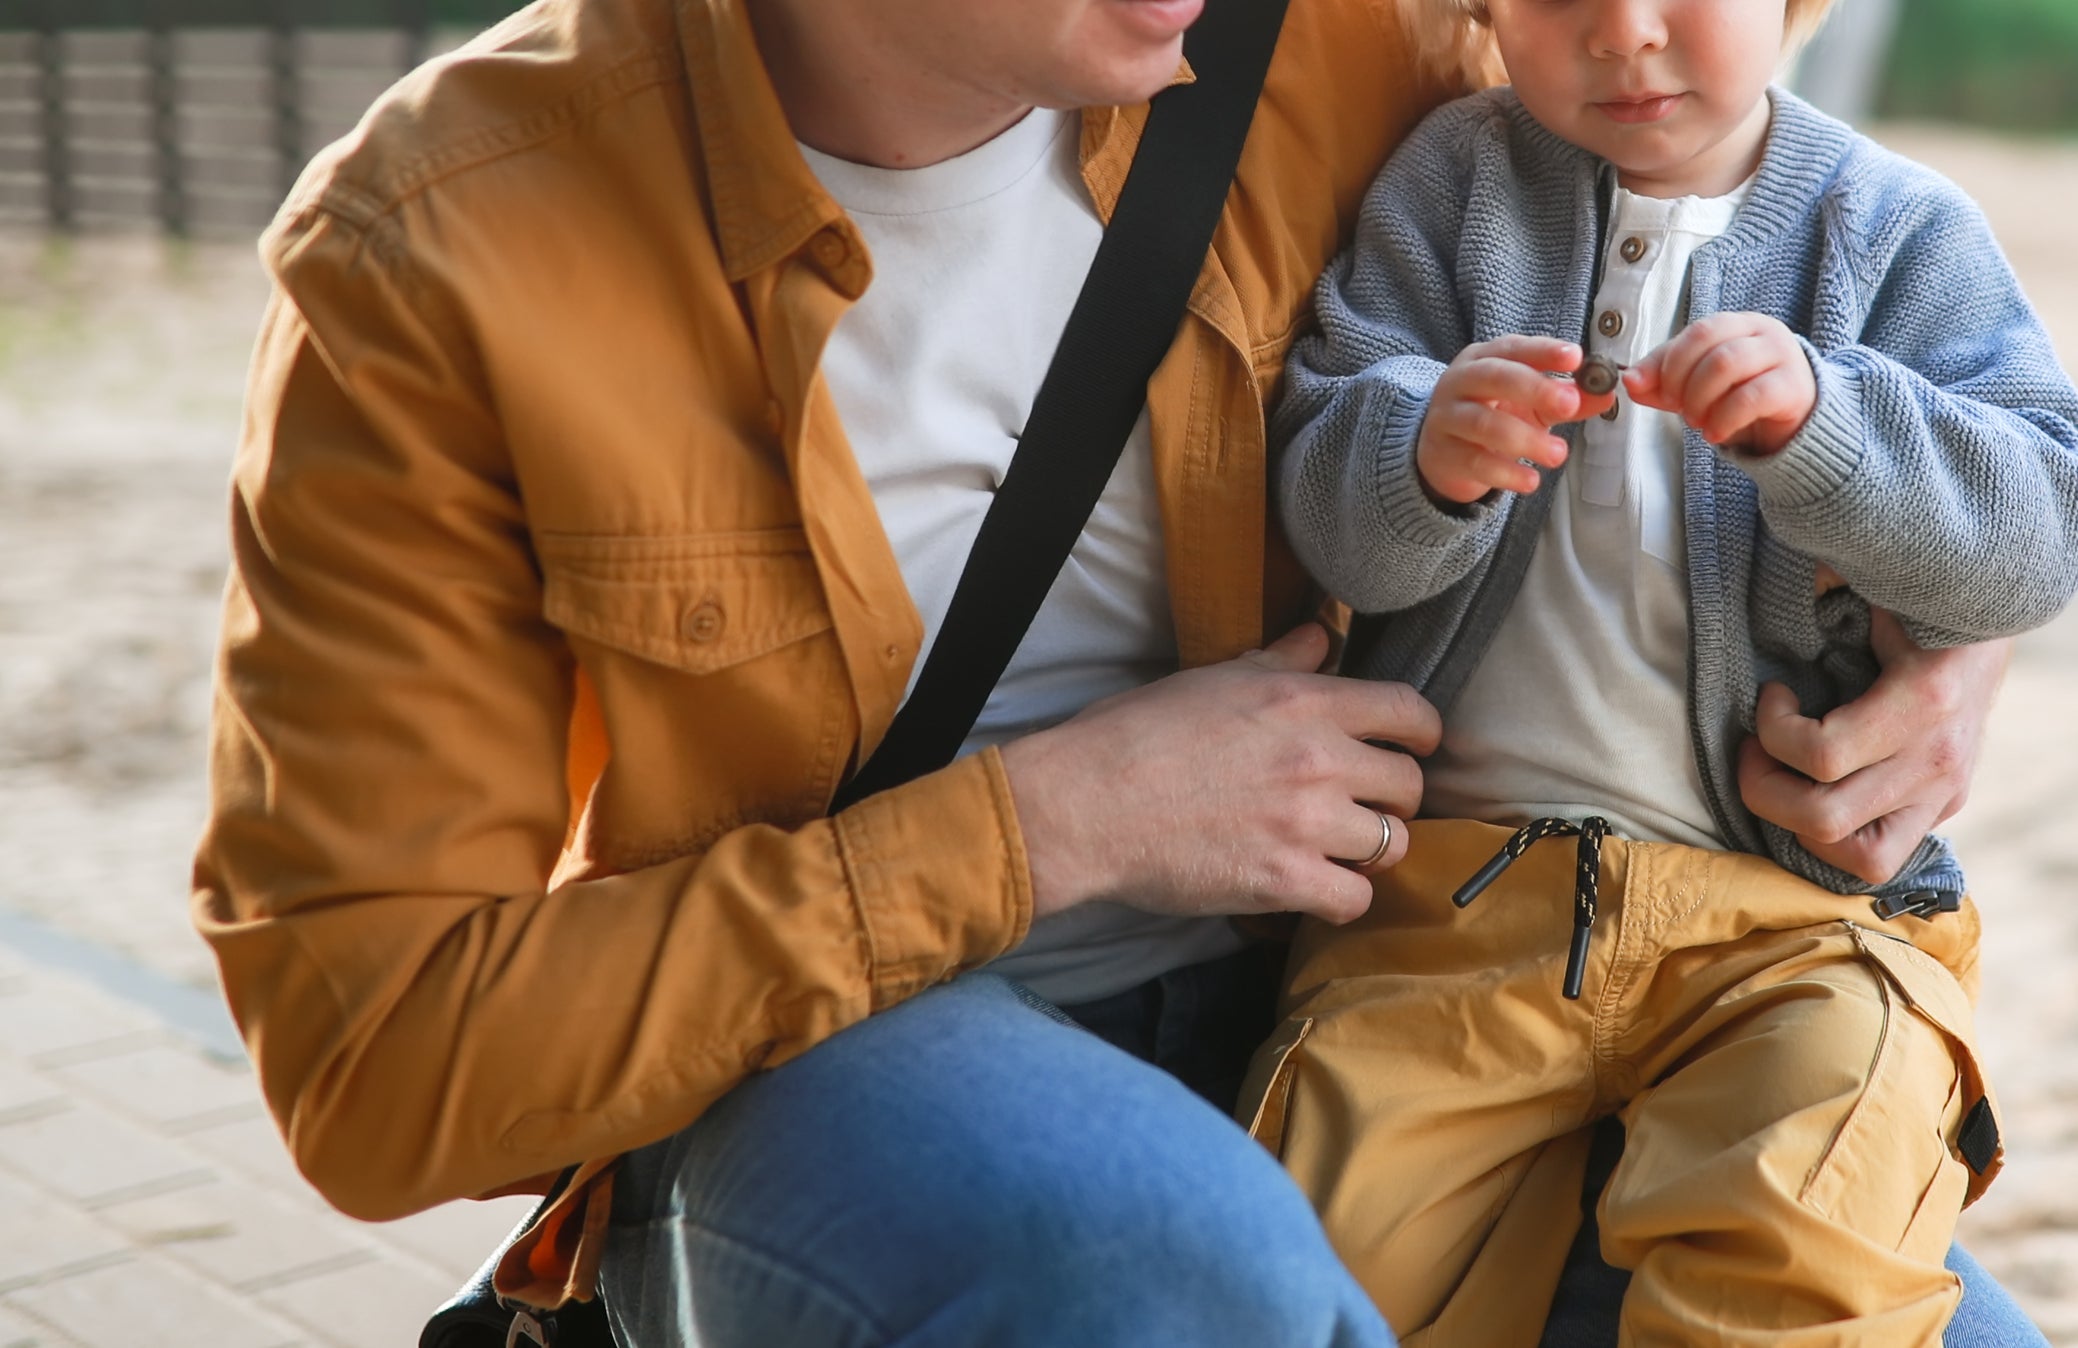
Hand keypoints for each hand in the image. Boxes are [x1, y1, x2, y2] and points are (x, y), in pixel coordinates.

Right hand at [998, 625, 1441, 925]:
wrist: (1087, 803)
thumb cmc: (1136, 734)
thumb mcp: (1214, 679)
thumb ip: (1281, 660)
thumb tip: (1323, 635)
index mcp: (1305, 701)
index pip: (1409, 712)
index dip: (1420, 734)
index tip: (1411, 747)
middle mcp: (1319, 759)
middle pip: (1409, 784)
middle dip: (1391, 797)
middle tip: (1361, 805)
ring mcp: (1307, 824)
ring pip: (1391, 844)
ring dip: (1368, 850)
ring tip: (1337, 849)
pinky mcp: (1285, 880)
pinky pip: (1354, 899)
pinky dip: (1341, 897)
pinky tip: (1315, 887)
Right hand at [1417, 337, 1613, 504]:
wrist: (1443, 452)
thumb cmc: (1492, 416)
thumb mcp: (1531, 403)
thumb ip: (1566, 398)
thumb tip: (1606, 394)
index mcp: (1484, 359)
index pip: (1513, 348)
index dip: (1543, 351)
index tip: (1575, 358)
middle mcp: (1460, 382)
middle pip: (1494, 377)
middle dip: (1535, 389)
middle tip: (1569, 404)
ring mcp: (1447, 418)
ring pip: (1483, 423)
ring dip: (1525, 439)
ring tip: (1557, 454)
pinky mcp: (1444, 454)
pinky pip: (1475, 462)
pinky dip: (1506, 473)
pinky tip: (1531, 481)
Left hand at [1627, 312, 1815, 454]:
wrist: (1791, 420)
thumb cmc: (1738, 394)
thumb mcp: (1694, 385)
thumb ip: (1661, 381)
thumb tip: (1629, 379)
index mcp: (1736, 323)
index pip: (1697, 331)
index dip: (1670, 363)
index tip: (1661, 392)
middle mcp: (1762, 333)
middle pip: (1711, 346)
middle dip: (1684, 383)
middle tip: (1680, 409)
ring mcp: (1782, 356)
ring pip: (1728, 365)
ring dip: (1701, 399)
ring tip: (1697, 421)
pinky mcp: (1793, 387)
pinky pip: (1751, 397)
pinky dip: (1723, 419)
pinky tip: (1715, 433)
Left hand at [1736, 610, 2010, 884]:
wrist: (1991, 616)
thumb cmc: (1916, 600)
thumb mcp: (1879, 590)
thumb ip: (1831, 590)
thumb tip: (1787, 584)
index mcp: (1925, 701)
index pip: (1823, 755)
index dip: (1773, 730)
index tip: (1771, 694)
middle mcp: (1937, 760)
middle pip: (1824, 818)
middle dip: (1763, 788)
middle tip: (1753, 748)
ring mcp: (1944, 791)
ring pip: (1857, 858)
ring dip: (1795, 825)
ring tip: (1779, 780)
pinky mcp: (1943, 806)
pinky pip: (1879, 855)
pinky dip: (1831, 840)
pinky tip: (1809, 796)